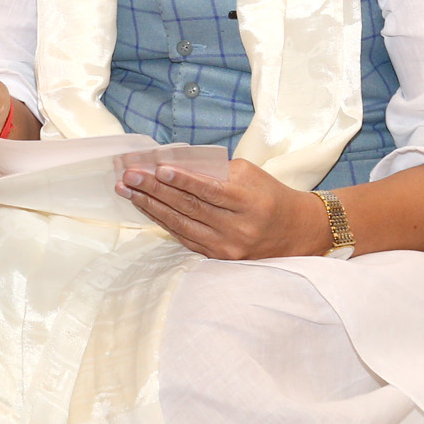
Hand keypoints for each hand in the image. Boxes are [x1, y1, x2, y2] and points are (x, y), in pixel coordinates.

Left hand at [120, 157, 333, 259]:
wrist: (297, 232)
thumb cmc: (269, 195)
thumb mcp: (250, 176)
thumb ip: (216, 171)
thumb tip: (174, 166)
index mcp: (251, 204)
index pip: (212, 192)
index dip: (184, 180)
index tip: (158, 168)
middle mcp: (239, 229)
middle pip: (190, 208)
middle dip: (155, 190)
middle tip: (128, 175)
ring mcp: (227, 247)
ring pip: (181, 224)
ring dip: (149, 205)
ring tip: (126, 189)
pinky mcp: (218, 257)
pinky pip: (184, 237)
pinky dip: (161, 220)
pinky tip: (144, 205)